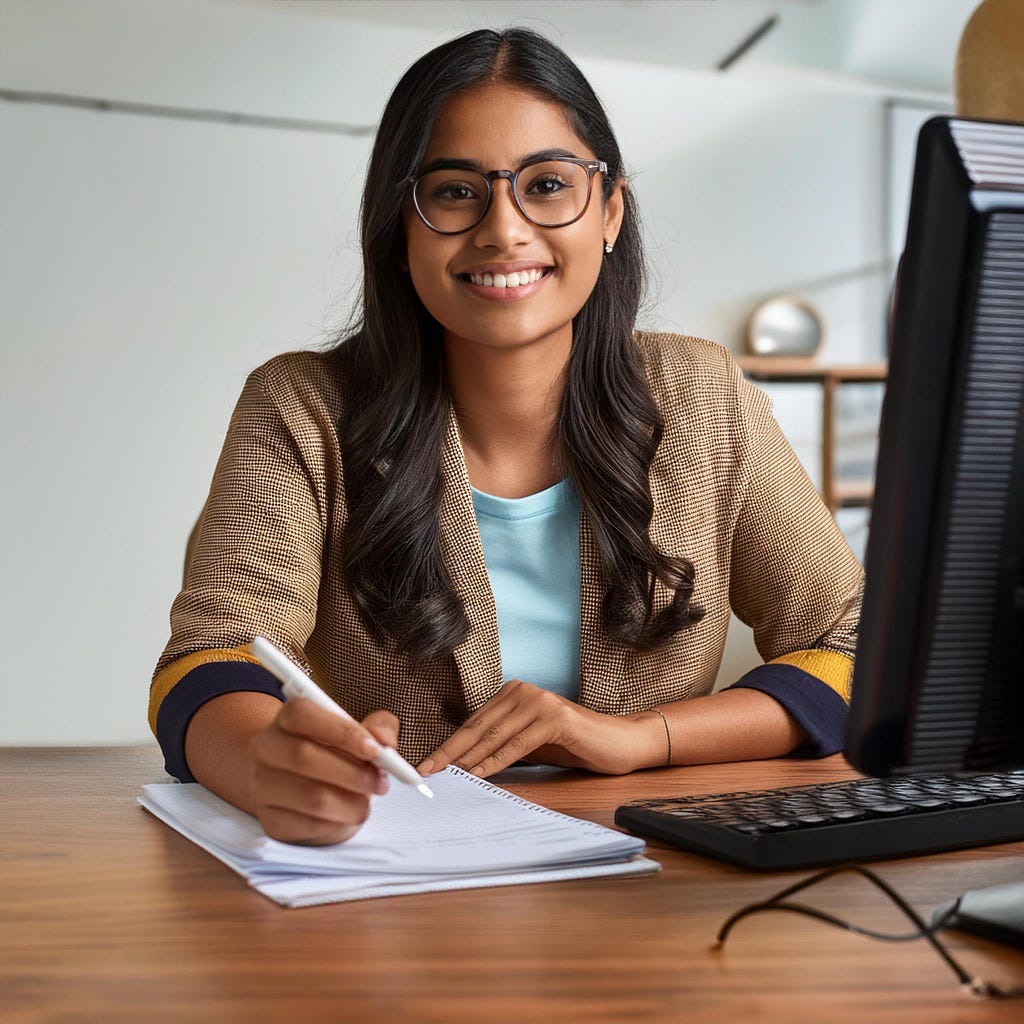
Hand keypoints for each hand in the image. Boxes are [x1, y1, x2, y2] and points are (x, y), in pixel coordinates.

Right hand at [247, 701, 398, 845]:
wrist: (307, 795)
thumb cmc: (338, 757)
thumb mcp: (361, 736)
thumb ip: (378, 730)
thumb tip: (384, 742)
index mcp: (286, 719)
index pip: (301, 714)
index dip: (341, 731)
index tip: (374, 748)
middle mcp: (266, 749)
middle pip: (303, 757)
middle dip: (353, 772)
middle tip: (380, 781)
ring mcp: (263, 787)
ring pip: (312, 797)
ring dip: (352, 802)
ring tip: (367, 800)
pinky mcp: (271, 821)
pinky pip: (310, 825)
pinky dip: (339, 822)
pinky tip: (348, 814)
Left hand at [417, 679, 656, 778]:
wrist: (617, 742)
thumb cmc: (572, 744)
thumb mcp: (529, 743)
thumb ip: (501, 745)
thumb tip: (463, 763)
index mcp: (514, 693)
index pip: (474, 722)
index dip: (449, 745)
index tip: (427, 764)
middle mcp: (524, 691)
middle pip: (478, 726)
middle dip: (449, 752)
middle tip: (426, 771)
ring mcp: (540, 701)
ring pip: (495, 735)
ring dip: (468, 758)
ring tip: (447, 775)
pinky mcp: (556, 717)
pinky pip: (518, 743)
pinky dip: (496, 760)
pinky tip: (479, 773)